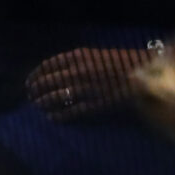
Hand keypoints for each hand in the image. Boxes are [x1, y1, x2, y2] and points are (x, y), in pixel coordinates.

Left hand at [26, 47, 145, 121]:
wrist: (145, 73)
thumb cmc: (122, 63)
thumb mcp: (97, 55)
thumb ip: (78, 61)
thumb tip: (58, 70)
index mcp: (80, 56)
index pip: (49, 65)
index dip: (36, 74)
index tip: (29, 80)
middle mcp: (80, 71)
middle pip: (49, 81)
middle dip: (36, 89)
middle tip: (30, 96)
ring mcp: (88, 88)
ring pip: (57, 97)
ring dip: (44, 102)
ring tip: (38, 106)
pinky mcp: (97, 104)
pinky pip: (72, 112)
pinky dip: (60, 116)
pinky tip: (52, 118)